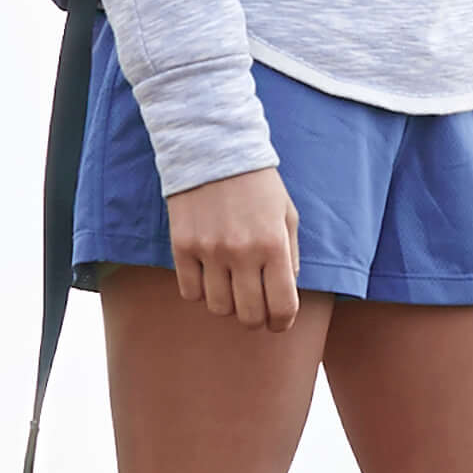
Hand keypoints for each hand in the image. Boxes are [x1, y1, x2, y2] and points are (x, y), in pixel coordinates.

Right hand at [165, 167, 305, 332]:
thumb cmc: (258, 184)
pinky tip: (208, 275)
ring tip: (232, 286)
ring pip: (218, 308)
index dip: (283, 323)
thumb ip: (290, 256)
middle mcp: (242, 252)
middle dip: (256, 319)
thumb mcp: (287, 214)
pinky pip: (190, 292)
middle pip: (248, 316)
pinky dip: (201, 291)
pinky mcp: (182, 246)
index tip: (279, 323)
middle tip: (256, 309)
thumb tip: (285, 291)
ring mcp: (209, 251)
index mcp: (273, 244)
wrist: (213, 149)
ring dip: (228, 304)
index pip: (282, 306)